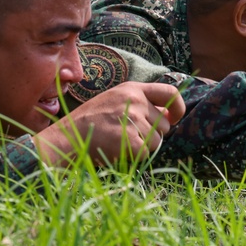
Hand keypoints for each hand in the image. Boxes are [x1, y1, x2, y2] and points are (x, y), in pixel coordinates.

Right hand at [35, 82, 184, 164]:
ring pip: (157, 141)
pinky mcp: (129, 138)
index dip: (177, 107)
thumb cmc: (91, 122)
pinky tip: (119, 150)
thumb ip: (140, 104)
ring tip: (119, 142)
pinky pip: (146, 153)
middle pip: (163, 125)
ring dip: (143, 147)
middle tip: (127, 136)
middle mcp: (134, 100)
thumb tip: (169, 116)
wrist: (68, 136)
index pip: (170, 92)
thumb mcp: (115, 101)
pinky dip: (136, 157)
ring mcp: (132, 118)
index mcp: (132, 89)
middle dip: (152, 135)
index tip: (174, 118)